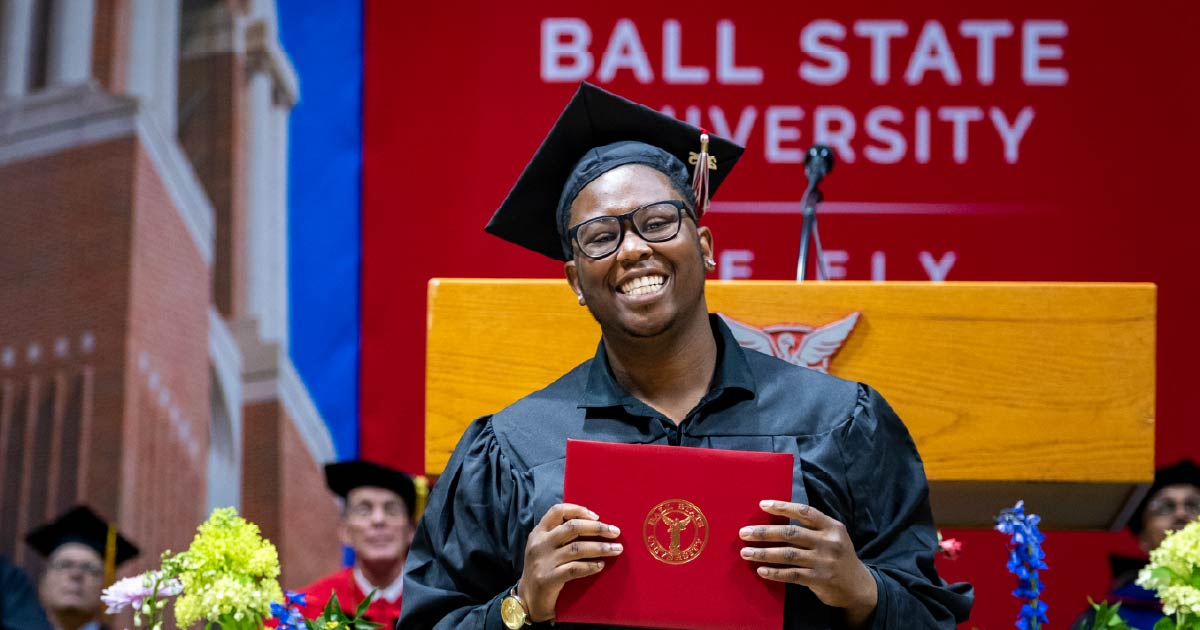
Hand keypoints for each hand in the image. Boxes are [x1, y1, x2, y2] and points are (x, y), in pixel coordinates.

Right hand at [517, 503, 622, 621]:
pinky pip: (574, 569)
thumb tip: (595, 525)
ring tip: (616, 549)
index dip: (578, 510)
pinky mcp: (548, 578)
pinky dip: (590, 566)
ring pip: (577, 548)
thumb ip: (561, 536)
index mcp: (539, 532)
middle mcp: (539, 544)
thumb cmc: (544, 570)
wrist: (528, 600)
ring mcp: (543, 561)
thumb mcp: (545, 548)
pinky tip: (601, 566)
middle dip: (597, 528)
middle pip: (572, 527)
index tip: (597, 516)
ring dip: (600, 548)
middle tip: (615, 531)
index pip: (557, 511)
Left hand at [739, 500, 877, 626]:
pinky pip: (792, 575)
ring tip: (746, 553)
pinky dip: (775, 572)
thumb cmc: (838, 557)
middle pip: (791, 533)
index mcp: (832, 527)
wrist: (858, 586)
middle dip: (764, 532)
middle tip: (744, 533)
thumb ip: (812, 528)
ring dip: (764, 553)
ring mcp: (824, 562)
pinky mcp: (819, 580)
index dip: (782, 507)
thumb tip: (776, 520)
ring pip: (788, 554)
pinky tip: (761, 570)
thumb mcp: (833, 537)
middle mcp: (829, 542)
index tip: (762, 505)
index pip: (804, 511)